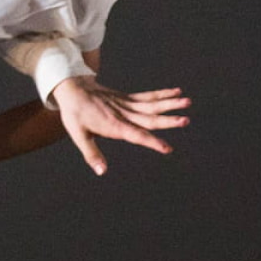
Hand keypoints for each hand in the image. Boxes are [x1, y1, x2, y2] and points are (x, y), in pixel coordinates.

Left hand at [50, 78, 190, 175]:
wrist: (73, 88)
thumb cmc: (75, 113)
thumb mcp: (78, 135)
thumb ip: (92, 154)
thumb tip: (102, 172)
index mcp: (114, 125)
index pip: (136, 135)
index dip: (152, 142)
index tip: (167, 148)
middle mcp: (123, 114)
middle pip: (149, 118)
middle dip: (168, 121)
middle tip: (185, 120)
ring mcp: (126, 104)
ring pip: (152, 105)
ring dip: (169, 104)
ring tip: (187, 102)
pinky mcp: (127, 98)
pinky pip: (147, 96)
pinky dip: (162, 94)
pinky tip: (176, 92)